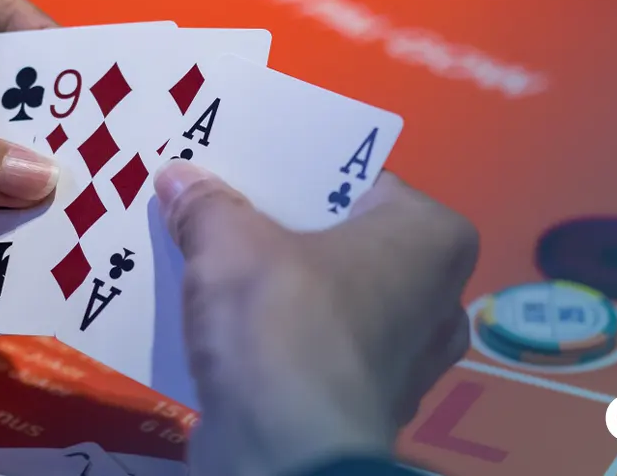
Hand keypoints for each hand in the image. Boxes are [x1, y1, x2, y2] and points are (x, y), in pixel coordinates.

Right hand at [157, 161, 478, 475]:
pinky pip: (318, 355)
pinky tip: (227, 332)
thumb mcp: (229, 243)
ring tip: (214, 268)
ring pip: (332, 303)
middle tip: (223, 212)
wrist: (287, 454)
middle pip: (345, 244)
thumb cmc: (283, 321)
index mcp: (433, 239)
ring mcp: (408, 362)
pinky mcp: (367, 409)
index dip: (299, 175)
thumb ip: (207, 204)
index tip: (249, 169)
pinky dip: (280, 344)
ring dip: (280, 292)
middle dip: (286, 234)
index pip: (362, 182)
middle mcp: (438, 298)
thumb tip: (178, 177)